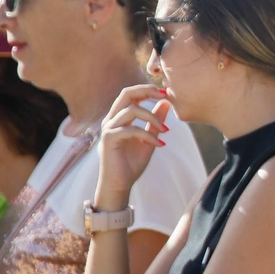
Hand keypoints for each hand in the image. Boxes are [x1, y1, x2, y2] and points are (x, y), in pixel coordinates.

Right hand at [95, 85, 170, 201]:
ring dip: (152, 118)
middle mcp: (111, 120)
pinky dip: (148, 135)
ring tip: (165, 130)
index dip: (146, 89)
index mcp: (119, 117)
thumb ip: (155, 121)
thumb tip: (166, 102)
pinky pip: (131, 130)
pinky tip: (160, 144)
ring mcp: (108, 129)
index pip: (130, 94)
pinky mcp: (109, 139)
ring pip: (131, 110)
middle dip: (146, 91)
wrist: (120, 184)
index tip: (164, 92)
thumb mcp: (149, 138)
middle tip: (164, 95)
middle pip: (126, 94)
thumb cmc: (132, 163)